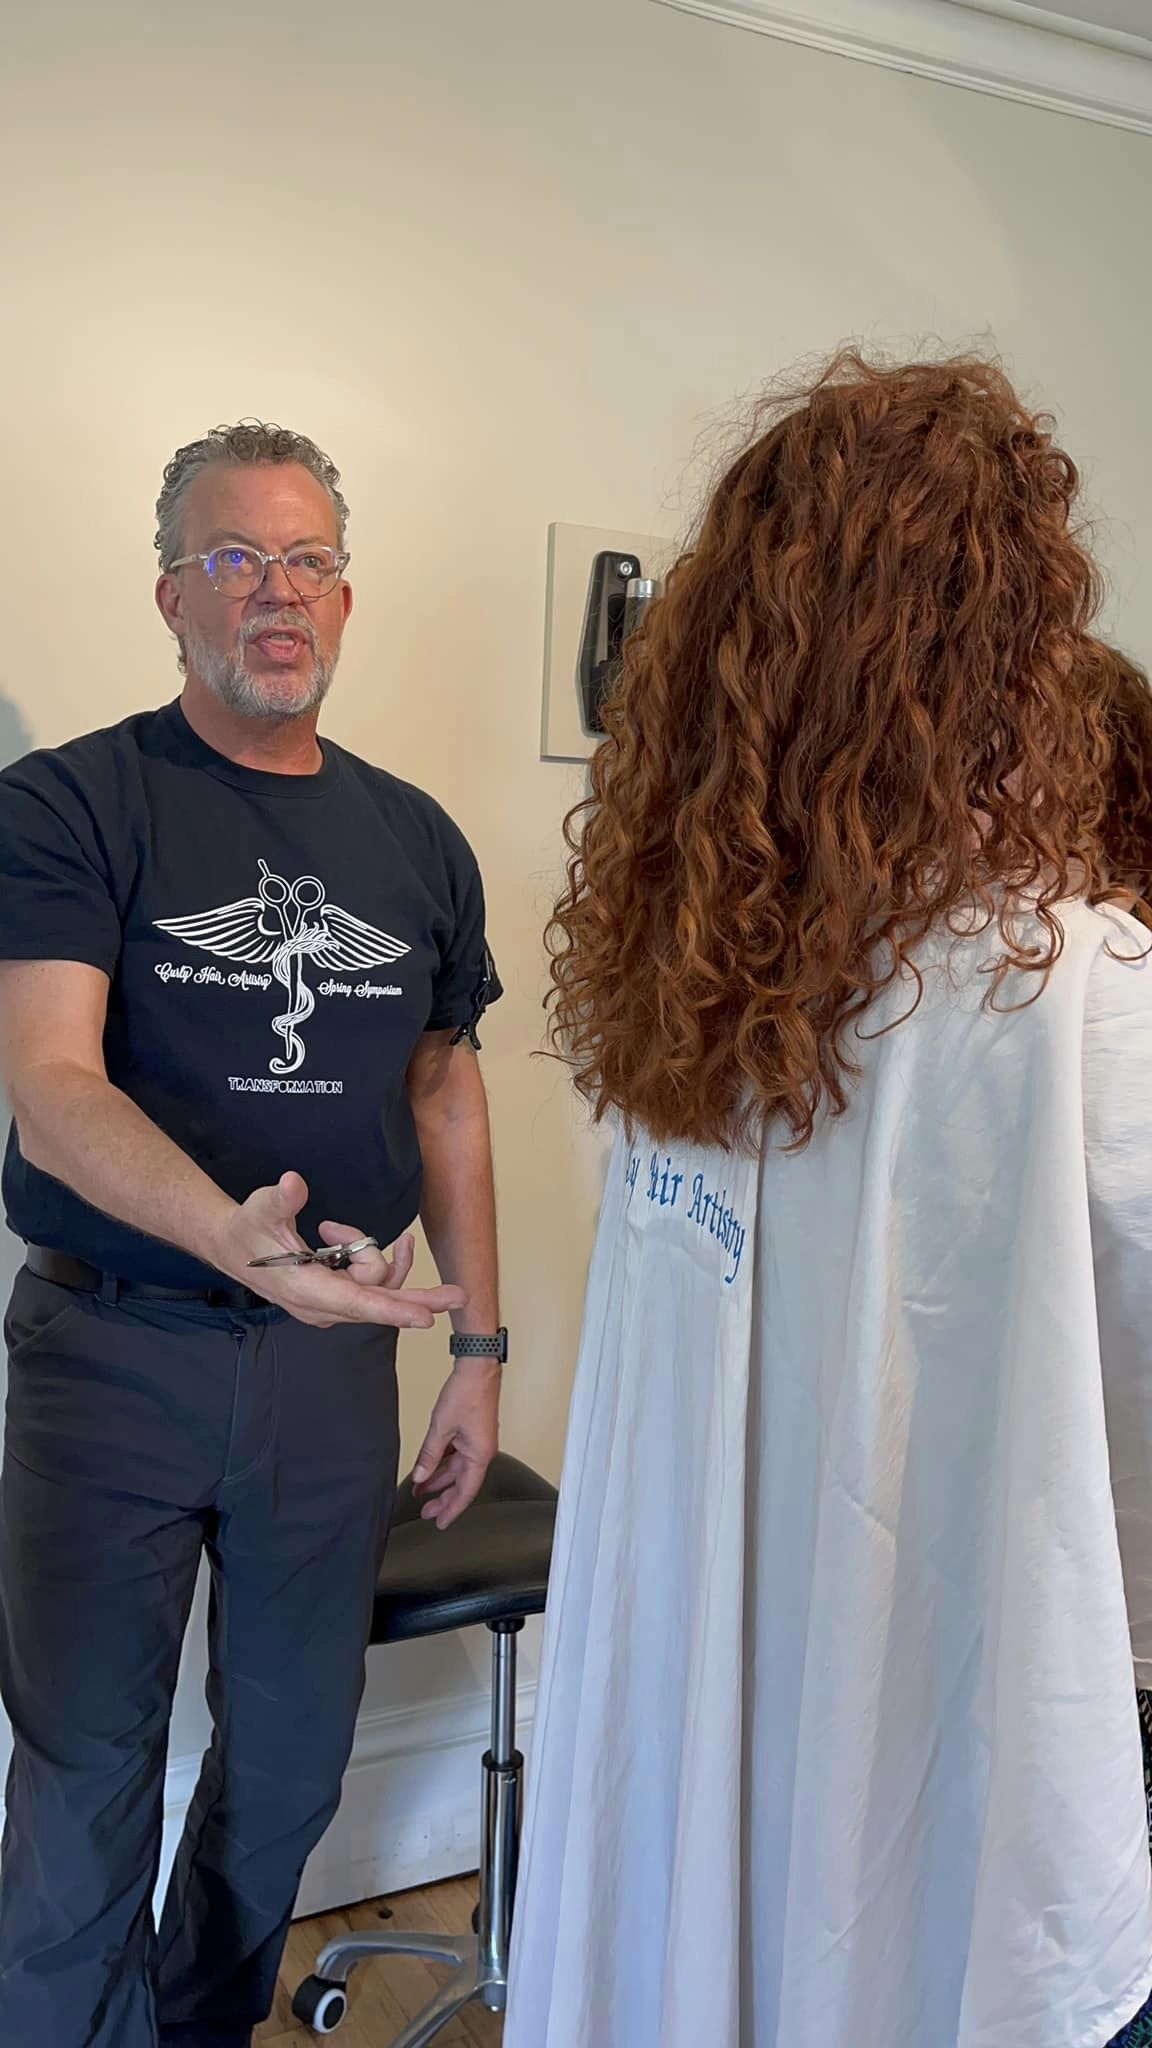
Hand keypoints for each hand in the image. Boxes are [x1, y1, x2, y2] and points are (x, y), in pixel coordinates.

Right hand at [215, 1172, 466, 1330]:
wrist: (233, 1247)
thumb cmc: (247, 1230)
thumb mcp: (259, 1208)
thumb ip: (280, 1199)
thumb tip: (294, 1184)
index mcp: (306, 1290)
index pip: (357, 1303)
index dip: (393, 1309)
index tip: (425, 1317)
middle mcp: (324, 1305)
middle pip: (381, 1301)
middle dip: (418, 1296)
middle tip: (459, 1295)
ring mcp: (333, 1303)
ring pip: (377, 1285)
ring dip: (369, 1252)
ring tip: (332, 1227)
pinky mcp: (339, 1295)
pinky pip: (373, 1282)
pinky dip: (374, 1258)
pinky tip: (360, 1237)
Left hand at [411, 1359, 500, 1529]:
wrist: (477, 1368)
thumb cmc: (467, 1393)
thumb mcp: (441, 1428)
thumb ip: (429, 1455)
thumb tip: (419, 1476)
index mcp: (480, 1455)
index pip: (465, 1492)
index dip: (451, 1510)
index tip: (439, 1523)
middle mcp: (482, 1452)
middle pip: (462, 1484)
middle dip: (443, 1499)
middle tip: (426, 1512)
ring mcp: (477, 1442)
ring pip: (457, 1470)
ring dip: (440, 1481)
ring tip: (421, 1491)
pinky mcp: (471, 1433)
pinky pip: (456, 1456)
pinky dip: (442, 1464)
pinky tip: (428, 1468)